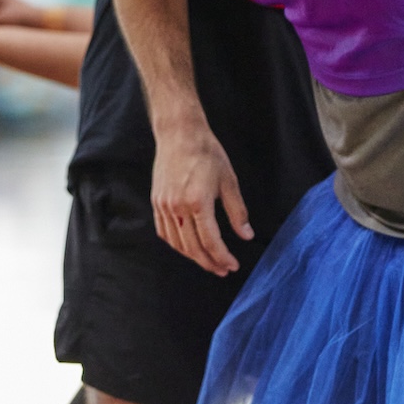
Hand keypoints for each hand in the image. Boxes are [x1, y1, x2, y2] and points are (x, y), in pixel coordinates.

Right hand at [151, 117, 253, 276]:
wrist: (180, 134)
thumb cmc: (207, 153)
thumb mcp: (228, 180)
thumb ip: (237, 211)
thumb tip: (246, 235)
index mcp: (198, 203)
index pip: (211, 242)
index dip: (223, 257)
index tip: (232, 265)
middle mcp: (178, 208)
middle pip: (193, 248)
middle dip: (210, 263)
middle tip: (223, 270)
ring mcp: (164, 206)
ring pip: (178, 244)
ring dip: (194, 257)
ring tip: (208, 261)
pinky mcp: (157, 202)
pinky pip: (165, 233)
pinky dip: (177, 245)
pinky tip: (188, 247)